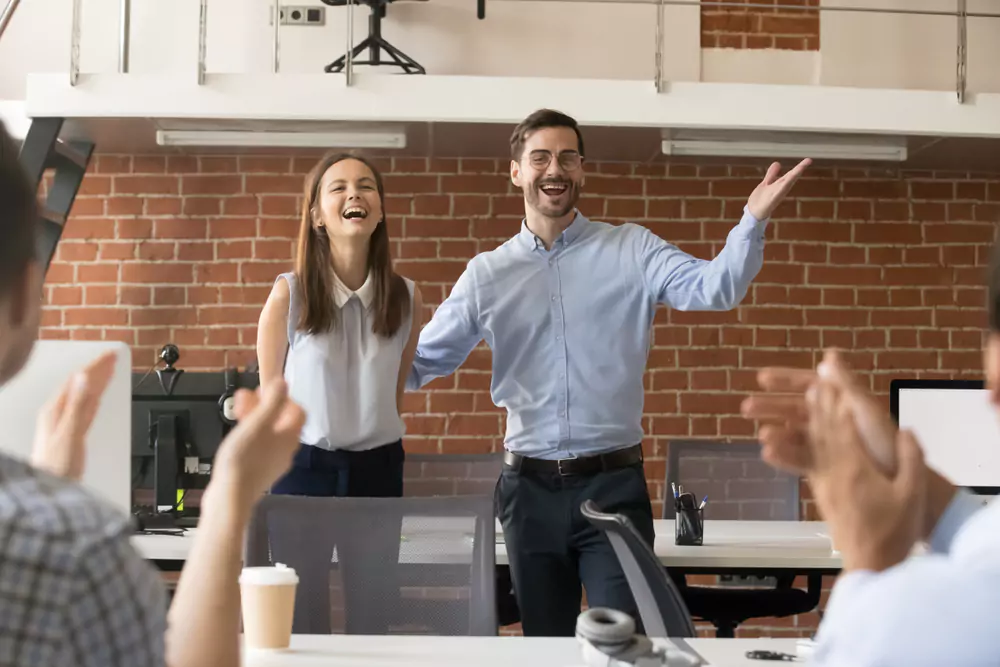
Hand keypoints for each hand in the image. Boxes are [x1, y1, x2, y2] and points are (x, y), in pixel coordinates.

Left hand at [31, 350, 116, 480]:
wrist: (48, 489)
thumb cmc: (55, 467)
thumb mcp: (70, 433)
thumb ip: (78, 405)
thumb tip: (84, 378)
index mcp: (56, 410)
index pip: (78, 379)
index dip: (96, 365)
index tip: (110, 355)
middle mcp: (58, 413)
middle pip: (80, 385)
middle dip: (97, 370)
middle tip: (112, 358)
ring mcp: (63, 423)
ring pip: (83, 395)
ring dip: (97, 382)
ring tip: (108, 371)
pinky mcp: (71, 433)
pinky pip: (85, 409)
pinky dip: (94, 398)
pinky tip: (97, 398)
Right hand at [208, 380, 304, 508]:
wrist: (230, 497)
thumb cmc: (243, 459)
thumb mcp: (258, 423)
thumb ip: (273, 402)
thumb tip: (283, 383)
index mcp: (290, 437)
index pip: (298, 412)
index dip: (285, 398)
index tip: (268, 391)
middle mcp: (286, 450)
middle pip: (282, 422)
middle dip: (265, 405)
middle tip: (248, 397)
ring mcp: (272, 463)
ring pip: (268, 434)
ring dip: (255, 418)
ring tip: (238, 410)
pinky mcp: (257, 472)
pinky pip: (258, 447)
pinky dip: (249, 434)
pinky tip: (235, 432)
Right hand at [742, 348, 956, 542]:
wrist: (904, 488)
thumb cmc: (885, 448)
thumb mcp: (866, 412)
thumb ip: (846, 386)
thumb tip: (827, 355)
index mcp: (844, 404)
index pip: (810, 385)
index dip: (785, 380)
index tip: (761, 378)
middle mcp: (835, 422)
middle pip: (797, 409)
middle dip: (771, 407)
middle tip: (745, 407)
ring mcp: (831, 445)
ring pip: (796, 434)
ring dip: (776, 432)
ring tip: (760, 436)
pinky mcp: (829, 467)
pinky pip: (801, 457)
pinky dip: (785, 455)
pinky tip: (768, 455)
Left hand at [746, 158, 811, 220]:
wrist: (753, 214)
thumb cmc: (760, 200)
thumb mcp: (766, 183)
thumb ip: (772, 174)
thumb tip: (777, 163)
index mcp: (780, 185)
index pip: (790, 174)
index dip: (799, 167)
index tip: (808, 160)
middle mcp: (780, 189)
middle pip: (791, 178)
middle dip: (799, 169)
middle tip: (809, 160)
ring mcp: (776, 195)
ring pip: (786, 184)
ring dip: (793, 176)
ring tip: (801, 167)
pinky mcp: (771, 201)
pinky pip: (778, 193)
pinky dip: (782, 188)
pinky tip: (787, 182)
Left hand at [806, 377, 925, 572]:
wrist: (871, 565)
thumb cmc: (894, 531)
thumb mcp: (911, 493)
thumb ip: (910, 459)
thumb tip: (906, 430)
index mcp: (854, 467)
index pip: (841, 426)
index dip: (836, 402)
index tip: (829, 381)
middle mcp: (833, 471)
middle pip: (823, 430)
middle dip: (819, 405)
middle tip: (814, 382)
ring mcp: (824, 484)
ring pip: (812, 445)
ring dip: (807, 422)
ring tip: (803, 403)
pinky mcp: (822, 496)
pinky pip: (809, 463)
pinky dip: (804, 446)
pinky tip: (803, 441)